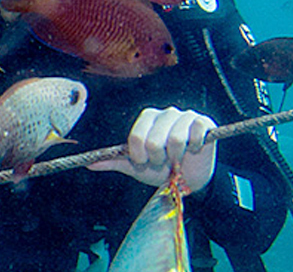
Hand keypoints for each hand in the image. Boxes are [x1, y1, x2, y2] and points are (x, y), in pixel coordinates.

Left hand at [87, 107, 216, 192]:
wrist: (190, 178)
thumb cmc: (162, 168)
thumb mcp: (136, 166)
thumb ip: (114, 161)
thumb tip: (89, 163)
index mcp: (147, 118)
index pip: (136, 136)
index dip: (138, 155)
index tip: (144, 163)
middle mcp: (166, 113)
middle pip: (154, 139)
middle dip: (157, 158)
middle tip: (163, 162)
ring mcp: (186, 116)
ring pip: (175, 138)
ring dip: (175, 156)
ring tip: (177, 159)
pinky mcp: (204, 123)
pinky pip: (196, 133)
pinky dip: (193, 148)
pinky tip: (193, 150)